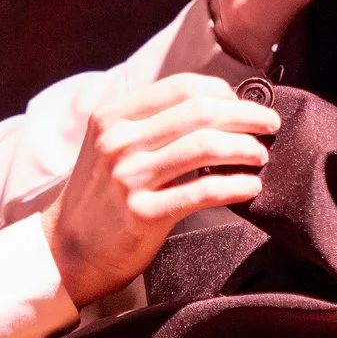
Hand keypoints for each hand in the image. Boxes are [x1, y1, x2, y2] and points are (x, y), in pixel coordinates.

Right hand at [40, 74, 281, 304]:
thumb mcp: (112, 146)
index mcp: (113, 116)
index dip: (223, 92)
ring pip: (205, 148)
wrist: (67, 250)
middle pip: (199, 113)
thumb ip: (153, 125)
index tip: (243, 105)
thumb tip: (219, 109)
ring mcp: (129, 177)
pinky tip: (250, 187)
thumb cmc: (101, 197)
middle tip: (269, 125)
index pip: (182, 87)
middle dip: (245, 116)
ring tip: (261, 156)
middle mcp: (119, 141)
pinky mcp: (142, 213)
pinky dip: (235, 186)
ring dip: (245, 148)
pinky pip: (203, 192)